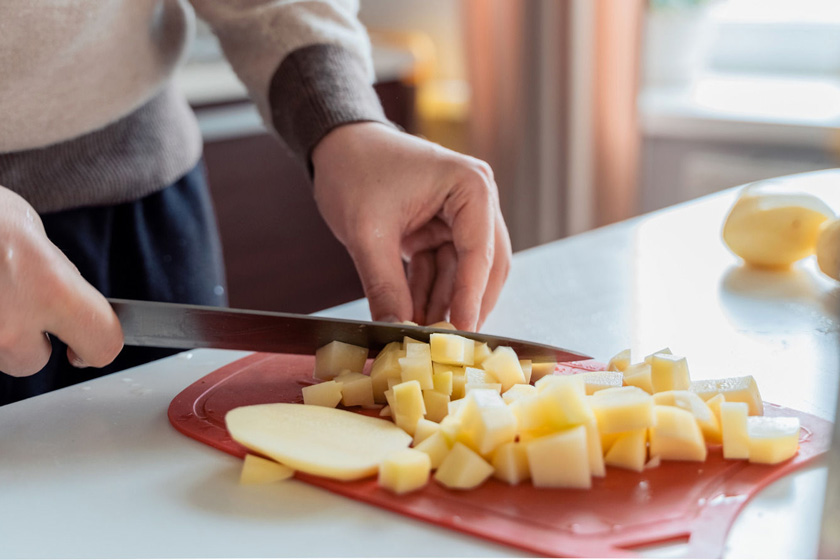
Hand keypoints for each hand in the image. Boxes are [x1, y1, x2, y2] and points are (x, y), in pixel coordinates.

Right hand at [0, 187, 122, 375]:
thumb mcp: (32, 234)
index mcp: (49, 290)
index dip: (99, 344)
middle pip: (33, 361)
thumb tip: (66, 298)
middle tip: (16, 302)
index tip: (88, 343)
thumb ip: (56, 277)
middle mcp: (10, 324)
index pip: (102, 342)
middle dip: (29, 340)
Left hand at [311, 122, 510, 330]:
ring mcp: (460, 217)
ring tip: (422, 337)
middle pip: (485, 266)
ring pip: (462, 274)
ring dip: (443, 304)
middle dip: (464, 304)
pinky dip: (428, 294)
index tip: (462, 332)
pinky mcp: (440, 231)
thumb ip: (384, 285)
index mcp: (470, 187)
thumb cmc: (353, 169)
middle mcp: (475, 201)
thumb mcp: (367, 232)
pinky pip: (442, 270)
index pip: (480, 252)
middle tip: (448, 343)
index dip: (471, 296)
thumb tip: (395, 332)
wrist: (334, 145)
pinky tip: (412, 319)